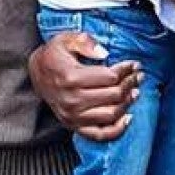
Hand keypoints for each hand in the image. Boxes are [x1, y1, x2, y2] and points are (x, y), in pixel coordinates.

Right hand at [28, 31, 142, 141]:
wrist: (36, 73)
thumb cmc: (54, 55)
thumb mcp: (65, 39)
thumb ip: (85, 41)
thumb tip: (104, 53)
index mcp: (71, 77)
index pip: (110, 77)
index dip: (126, 70)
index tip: (135, 64)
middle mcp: (72, 99)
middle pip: (113, 95)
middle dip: (130, 84)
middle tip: (138, 76)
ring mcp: (73, 115)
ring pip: (110, 115)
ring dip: (127, 104)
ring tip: (134, 92)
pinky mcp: (73, 125)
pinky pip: (100, 135)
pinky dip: (117, 130)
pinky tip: (128, 118)